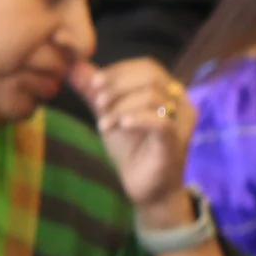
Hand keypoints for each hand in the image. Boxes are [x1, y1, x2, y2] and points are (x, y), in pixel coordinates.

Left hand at [69, 58, 196, 224]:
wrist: (146, 188)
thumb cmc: (132, 150)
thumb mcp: (108, 115)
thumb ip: (94, 93)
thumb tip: (73, 67)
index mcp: (168, 92)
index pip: (146, 67)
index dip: (118, 71)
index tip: (93, 86)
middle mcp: (181, 103)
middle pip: (151, 76)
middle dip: (118, 86)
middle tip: (98, 104)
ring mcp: (181, 122)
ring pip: (152, 96)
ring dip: (121, 107)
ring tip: (104, 124)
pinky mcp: (176, 142)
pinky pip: (160, 122)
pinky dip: (136, 119)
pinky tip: (120, 126)